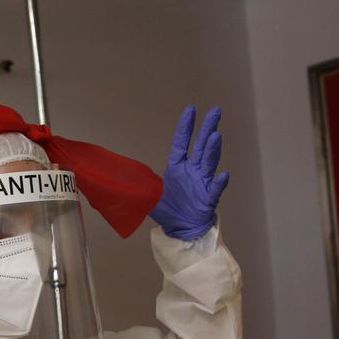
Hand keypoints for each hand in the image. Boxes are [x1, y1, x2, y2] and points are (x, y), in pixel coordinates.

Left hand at [150, 105, 229, 239]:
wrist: (181, 229)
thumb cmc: (168, 210)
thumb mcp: (148, 196)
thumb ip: (138, 184)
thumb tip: (116, 178)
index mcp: (176, 167)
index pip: (181, 143)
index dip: (185, 127)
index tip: (190, 109)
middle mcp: (192, 171)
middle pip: (200, 146)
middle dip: (207, 129)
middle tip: (215, 111)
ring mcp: (202, 182)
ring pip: (208, 163)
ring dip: (212, 150)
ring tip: (215, 136)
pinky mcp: (209, 198)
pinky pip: (215, 189)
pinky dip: (219, 182)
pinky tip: (223, 174)